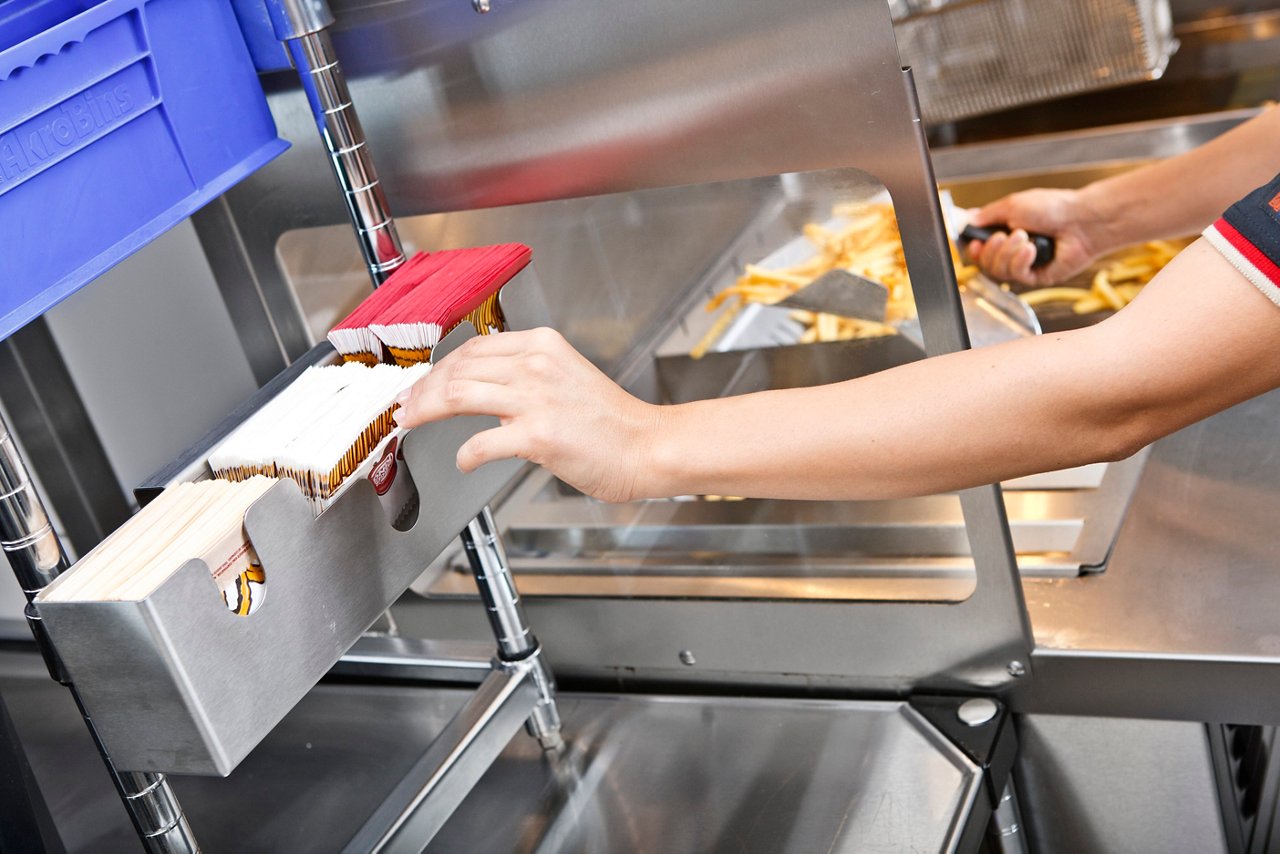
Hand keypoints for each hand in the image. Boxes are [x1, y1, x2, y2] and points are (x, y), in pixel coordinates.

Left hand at [392, 328, 662, 502]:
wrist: (648, 447)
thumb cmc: (612, 422)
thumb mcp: (566, 377)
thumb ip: (526, 376)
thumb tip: (483, 390)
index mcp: (543, 345)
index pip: (474, 347)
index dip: (439, 367)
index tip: (421, 384)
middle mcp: (537, 365)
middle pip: (458, 368)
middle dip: (422, 389)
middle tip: (406, 407)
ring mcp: (537, 399)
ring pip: (458, 394)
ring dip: (426, 411)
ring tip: (413, 424)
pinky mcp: (539, 435)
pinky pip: (482, 442)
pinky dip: (465, 455)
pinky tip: (464, 462)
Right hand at [966, 188, 1109, 285]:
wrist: (1080, 220)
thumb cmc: (1053, 207)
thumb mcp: (1012, 204)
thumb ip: (987, 214)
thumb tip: (968, 220)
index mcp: (1006, 231)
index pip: (980, 248)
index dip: (974, 248)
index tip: (975, 242)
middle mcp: (1013, 250)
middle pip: (985, 263)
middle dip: (992, 249)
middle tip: (1004, 235)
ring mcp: (1024, 265)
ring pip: (998, 271)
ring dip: (1008, 253)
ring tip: (1025, 238)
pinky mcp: (1036, 277)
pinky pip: (1016, 276)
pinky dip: (1021, 261)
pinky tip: (1032, 249)